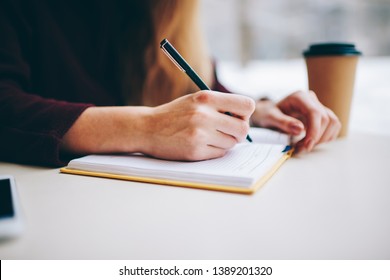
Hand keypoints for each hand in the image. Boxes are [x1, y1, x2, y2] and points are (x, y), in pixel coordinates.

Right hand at [139, 90, 254, 159]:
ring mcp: (199, 134)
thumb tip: (245, 119)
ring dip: (226, 142)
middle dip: (240, 133)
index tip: (236, 117)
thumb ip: (219, 106)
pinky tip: (202, 145)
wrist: (147, 128)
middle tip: (229, 132)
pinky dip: (215, 151)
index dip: (245, 114)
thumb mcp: (195, 100)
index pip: (246, 105)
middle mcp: (204, 114)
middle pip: (243, 128)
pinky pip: (220, 153)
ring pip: (232, 143)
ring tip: (210, 137)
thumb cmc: (174, 114)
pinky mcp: (195, 151)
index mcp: (206, 98)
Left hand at [251, 90, 340, 151]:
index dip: (314, 130)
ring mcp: (318, 107)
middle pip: (326, 119)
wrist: (269, 113)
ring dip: (322, 139)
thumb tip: (300, 130)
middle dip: (316, 138)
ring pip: (333, 123)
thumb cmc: (268, 114)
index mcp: (299, 97)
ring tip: (304, 146)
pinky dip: (324, 138)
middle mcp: (312, 100)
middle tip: (300, 149)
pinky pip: (332, 127)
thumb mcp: (270, 117)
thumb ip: (283, 122)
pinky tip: (309, 143)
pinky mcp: (322, 116)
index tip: (307, 145)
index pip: (315, 113)